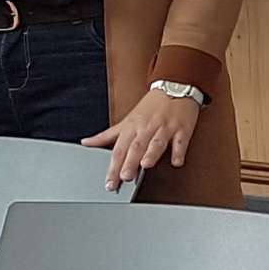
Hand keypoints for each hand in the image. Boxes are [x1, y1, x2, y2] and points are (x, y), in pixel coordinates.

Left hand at [82, 89, 202, 190]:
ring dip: (151, 154)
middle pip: (136, 147)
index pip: (119, 149)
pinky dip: (178, 151)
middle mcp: (147, 128)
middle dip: (130, 162)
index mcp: (132, 127)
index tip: (109, 182)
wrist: (174, 88)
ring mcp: (165, 128)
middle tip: (124, 177)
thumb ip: (107, 135)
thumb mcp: (126, 120)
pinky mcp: (182, 128)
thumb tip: (86, 143)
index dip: (113, 166)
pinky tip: (176, 162)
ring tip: (145, 166)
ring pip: (156, 142)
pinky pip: (180, 141)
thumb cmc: (151, 107)